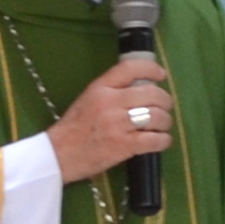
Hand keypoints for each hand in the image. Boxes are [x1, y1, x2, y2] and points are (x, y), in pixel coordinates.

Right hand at [49, 51, 172, 184]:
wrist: (58, 155)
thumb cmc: (74, 127)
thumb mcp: (88, 98)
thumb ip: (111, 90)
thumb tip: (142, 87)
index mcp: (100, 88)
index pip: (130, 68)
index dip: (151, 69)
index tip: (161, 75)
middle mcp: (111, 102)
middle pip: (152, 93)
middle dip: (165, 101)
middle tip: (164, 108)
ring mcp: (118, 124)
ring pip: (157, 116)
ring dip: (166, 122)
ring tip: (162, 126)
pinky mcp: (124, 146)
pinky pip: (155, 140)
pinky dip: (164, 140)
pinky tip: (161, 141)